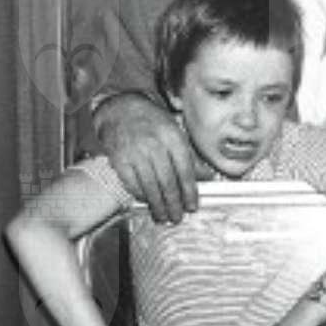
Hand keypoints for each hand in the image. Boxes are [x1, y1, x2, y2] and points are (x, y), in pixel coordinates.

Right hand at [95, 94, 198, 225]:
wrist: (120, 108)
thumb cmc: (151, 121)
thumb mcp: (174, 131)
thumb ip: (189, 155)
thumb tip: (205, 177)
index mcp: (172, 137)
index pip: (185, 170)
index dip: (189, 192)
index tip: (192, 206)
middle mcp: (154, 145)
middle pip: (167, 182)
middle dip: (174, 204)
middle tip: (177, 217)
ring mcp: (135, 153)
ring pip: (150, 186)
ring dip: (157, 205)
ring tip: (163, 216)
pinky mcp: (119, 159)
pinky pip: (132, 184)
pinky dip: (140, 195)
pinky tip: (146, 201)